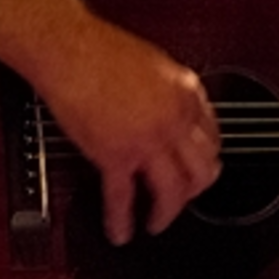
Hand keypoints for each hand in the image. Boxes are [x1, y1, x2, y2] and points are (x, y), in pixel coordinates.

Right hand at [0, 0, 222, 247]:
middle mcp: (174, 118)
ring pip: (174, 191)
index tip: (198, 166)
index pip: (211, 135)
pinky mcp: (115, 155)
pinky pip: (123, 198)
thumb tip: (169, 108)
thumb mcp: (154, 63)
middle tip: (184, 199)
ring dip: (168, 213)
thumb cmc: (99, 47)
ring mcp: (147, 140)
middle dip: (195, 190)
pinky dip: (122, 221)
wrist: (68, 46)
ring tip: (158, 223)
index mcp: (186, 92)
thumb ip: (168, 91)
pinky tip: (121, 232)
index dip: (205, 156)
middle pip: (202, 168)